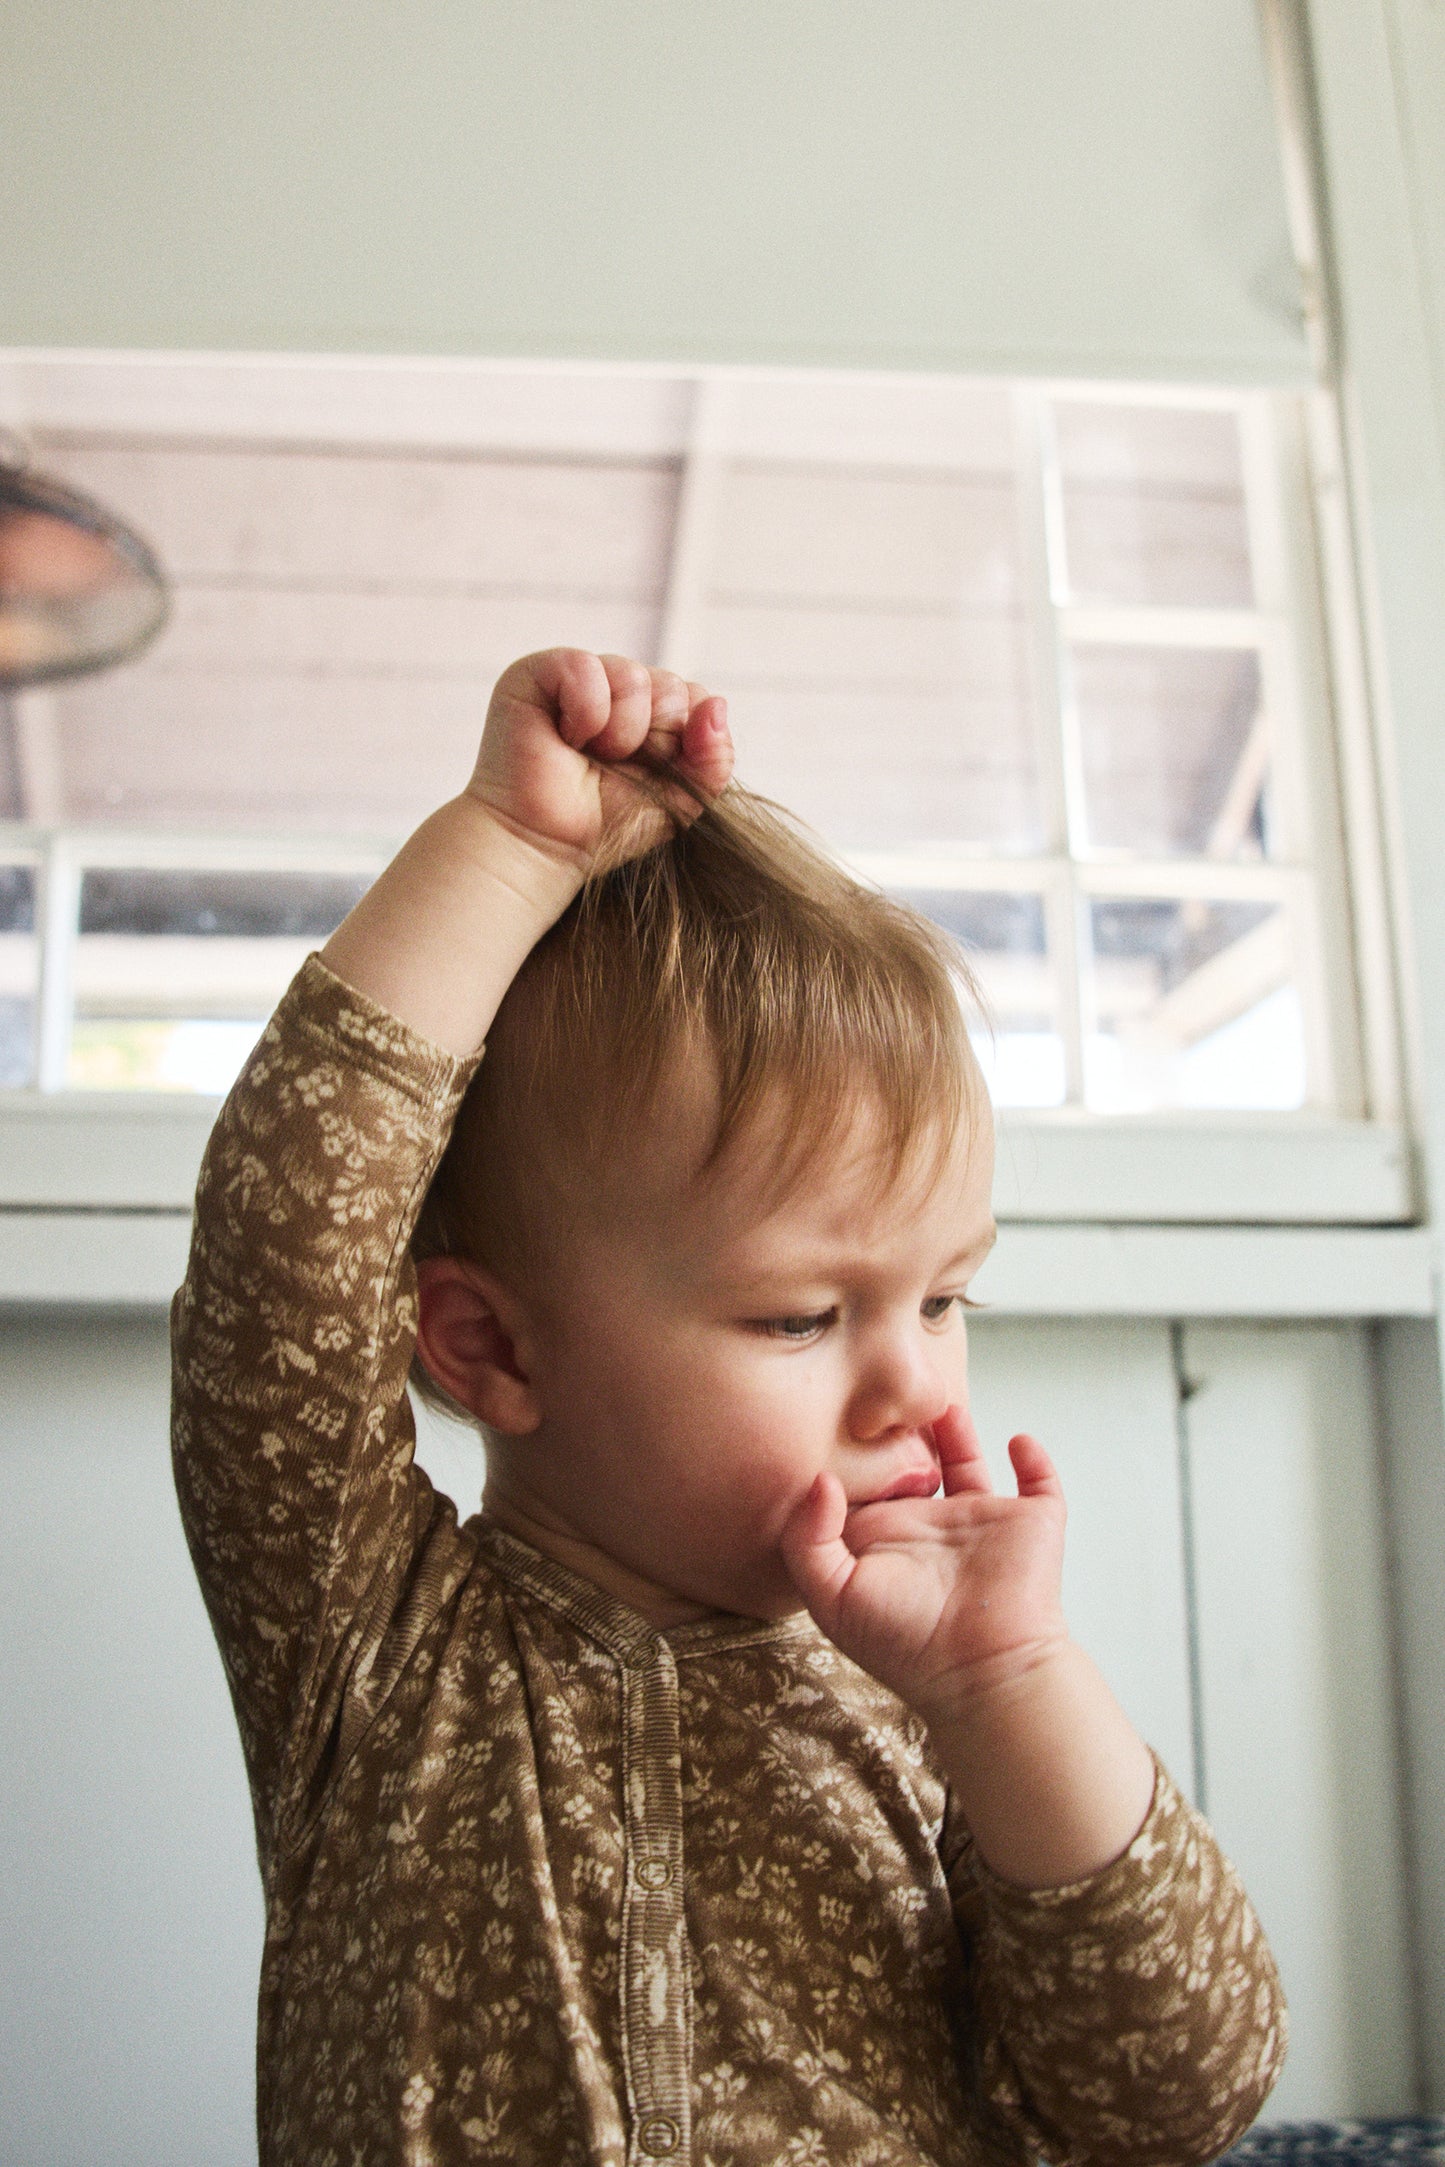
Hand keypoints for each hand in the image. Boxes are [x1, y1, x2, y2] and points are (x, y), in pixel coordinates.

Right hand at [466, 648, 733, 877]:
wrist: (545, 847)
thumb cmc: (606, 827)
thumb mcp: (682, 800)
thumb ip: (715, 758)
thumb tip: (716, 704)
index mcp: (649, 714)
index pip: (695, 697)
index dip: (685, 740)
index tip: (652, 774)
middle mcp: (616, 690)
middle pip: (671, 686)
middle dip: (654, 740)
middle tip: (615, 767)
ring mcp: (579, 678)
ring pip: (635, 676)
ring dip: (621, 732)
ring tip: (591, 756)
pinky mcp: (538, 672)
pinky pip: (587, 668)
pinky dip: (586, 712)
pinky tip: (567, 739)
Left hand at [780, 1405, 1068, 1729]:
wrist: (982, 1671)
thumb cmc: (905, 1645)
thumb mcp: (831, 1597)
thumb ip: (808, 1539)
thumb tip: (820, 1480)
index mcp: (888, 1539)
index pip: (867, 1486)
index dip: (854, 1455)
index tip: (838, 1416)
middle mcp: (933, 1527)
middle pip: (916, 1466)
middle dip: (904, 1433)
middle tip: (888, 1392)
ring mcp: (984, 1523)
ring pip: (969, 1463)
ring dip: (958, 1431)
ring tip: (941, 1400)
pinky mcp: (1031, 1523)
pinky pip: (1039, 1483)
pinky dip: (1034, 1459)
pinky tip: (1019, 1441)